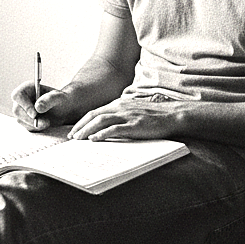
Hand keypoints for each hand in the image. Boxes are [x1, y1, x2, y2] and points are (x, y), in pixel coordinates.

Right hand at [10, 81, 74, 131]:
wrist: (64, 110)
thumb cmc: (61, 100)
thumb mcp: (59, 98)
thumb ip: (49, 100)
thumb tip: (38, 107)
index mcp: (28, 88)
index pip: (17, 95)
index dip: (24, 105)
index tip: (35, 114)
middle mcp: (22, 99)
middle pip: (17, 110)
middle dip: (31, 119)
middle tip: (46, 122)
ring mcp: (22, 110)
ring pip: (21, 120)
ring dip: (35, 124)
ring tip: (48, 122)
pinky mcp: (24, 120)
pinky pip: (26, 127)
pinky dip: (36, 128)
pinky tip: (45, 123)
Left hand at [66, 97, 184, 140]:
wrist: (172, 115)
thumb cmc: (154, 115)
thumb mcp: (133, 111)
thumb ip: (121, 115)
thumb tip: (107, 126)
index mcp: (119, 103)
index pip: (95, 112)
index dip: (83, 121)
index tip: (74, 130)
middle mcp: (120, 107)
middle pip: (94, 115)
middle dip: (80, 126)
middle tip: (71, 137)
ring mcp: (127, 115)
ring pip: (100, 121)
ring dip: (87, 130)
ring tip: (78, 139)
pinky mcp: (134, 124)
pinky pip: (114, 129)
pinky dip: (102, 134)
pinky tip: (94, 140)